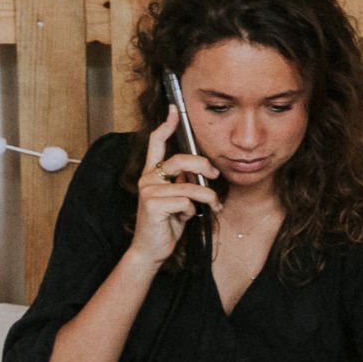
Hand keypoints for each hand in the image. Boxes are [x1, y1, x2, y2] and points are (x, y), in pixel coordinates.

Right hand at [126, 107, 217, 268]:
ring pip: (189, 186)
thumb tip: (203, 172)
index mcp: (152, 173)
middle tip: (215, 175)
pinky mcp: (153, 204)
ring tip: (214, 206)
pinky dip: (192, 211)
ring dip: (207, 197)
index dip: (166, 125)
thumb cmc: (166, 225)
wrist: (151, 251)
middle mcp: (147, 178)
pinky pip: (185, 201)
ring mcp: (148, 191)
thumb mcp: (177, 199)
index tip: (175, 110)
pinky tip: (185, 218)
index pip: (156, 143)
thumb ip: (183, 183)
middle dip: (203, 166)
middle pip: (180, 160)